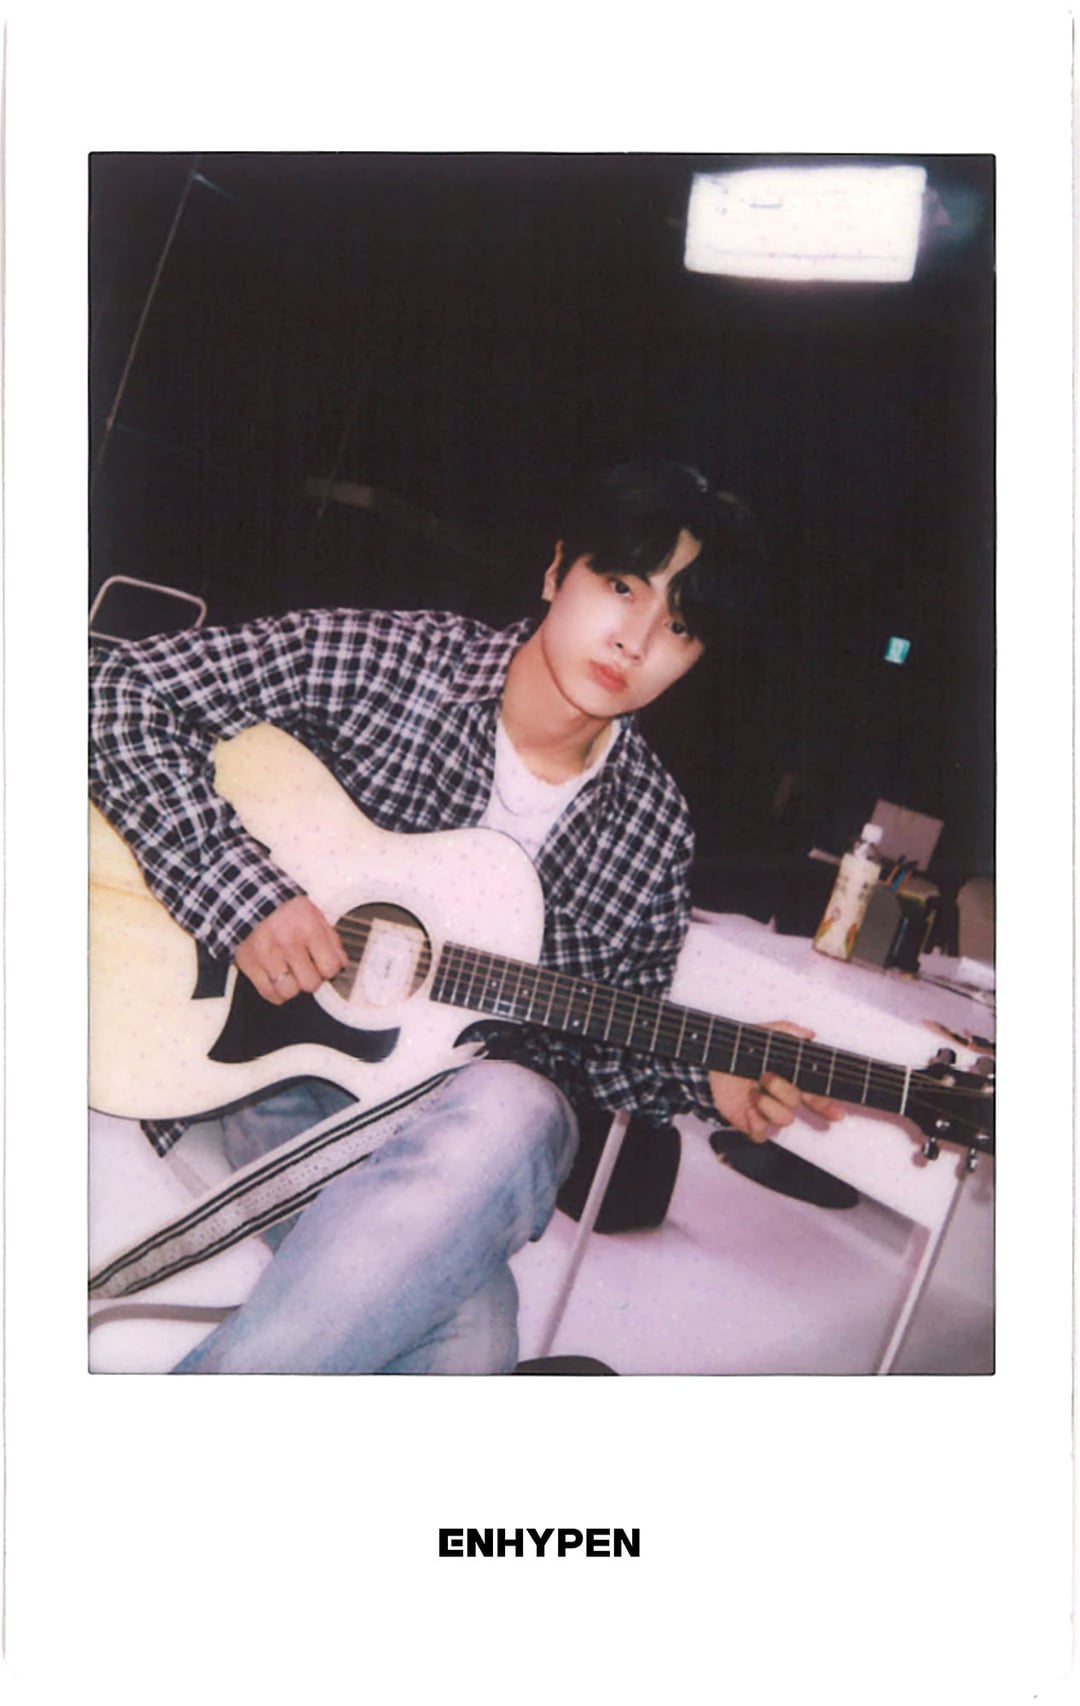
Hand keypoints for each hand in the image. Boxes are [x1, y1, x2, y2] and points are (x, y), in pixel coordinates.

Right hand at [234, 895, 347, 1005]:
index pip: (330, 968)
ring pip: (288, 992)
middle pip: (310, 984)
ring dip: (293, 987)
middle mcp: (287, 942)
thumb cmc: (288, 912)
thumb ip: (332, 941)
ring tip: (291, 976)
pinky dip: (276, 992)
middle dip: (312, 980)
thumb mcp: (316, 916)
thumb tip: (341, 965)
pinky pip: (268, 993)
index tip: (325, 966)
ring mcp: (266, 955)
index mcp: (309, 929)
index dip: (330, 969)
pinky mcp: (249, 964)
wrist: (253, 902)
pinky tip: (278, 980)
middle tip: (307, 970)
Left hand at [709, 1021, 845, 1143]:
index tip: (837, 1112)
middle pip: (797, 1102)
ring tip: (752, 1092)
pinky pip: (762, 1134)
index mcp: (789, 1079)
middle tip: (766, 1078)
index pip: (815, 1094)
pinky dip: (758, 1125)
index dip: (827, 1104)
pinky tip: (750, 1110)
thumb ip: (787, 1030)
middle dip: (785, 1090)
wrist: (710, 1064)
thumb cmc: (740, 1050)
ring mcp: (766, 1111)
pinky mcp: (750, 1123)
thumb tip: (809, 1035)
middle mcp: (780, 1097)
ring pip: (783, 1119)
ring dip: (768, 1105)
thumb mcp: (763, 1034)